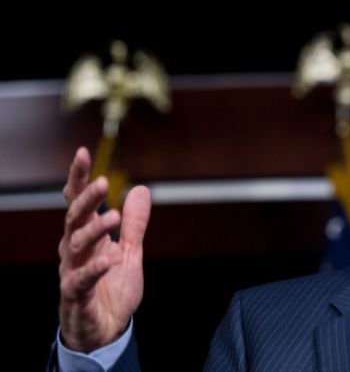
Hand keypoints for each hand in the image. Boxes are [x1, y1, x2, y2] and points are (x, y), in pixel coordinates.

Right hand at [58, 147, 150, 351]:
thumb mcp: (130, 252)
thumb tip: (141, 190)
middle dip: (86, 199)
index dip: (79, 178)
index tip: (83, 153)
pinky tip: (106, 259)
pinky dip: (93, 268)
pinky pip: (81, 279)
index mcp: (87, 236)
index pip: (78, 202)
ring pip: (76, 245)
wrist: (105, 330)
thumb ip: (134, 224)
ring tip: (114, 217)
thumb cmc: (112, 289)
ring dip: (94, 229)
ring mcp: (73, 271)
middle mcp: (75, 250)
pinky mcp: (76, 295)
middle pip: (74, 218)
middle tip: (103, 182)